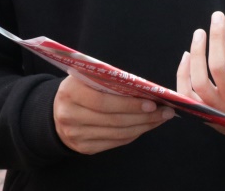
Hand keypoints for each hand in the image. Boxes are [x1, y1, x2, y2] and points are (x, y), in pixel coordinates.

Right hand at [52, 72, 173, 154]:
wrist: (58, 110)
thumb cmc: (81, 87)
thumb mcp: (87, 75)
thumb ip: (108, 78)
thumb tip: (144, 87)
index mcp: (70, 92)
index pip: (103, 101)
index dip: (129, 104)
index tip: (153, 102)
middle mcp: (70, 116)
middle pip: (113, 120)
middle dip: (144, 116)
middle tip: (166, 111)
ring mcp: (75, 135)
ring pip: (117, 134)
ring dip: (144, 126)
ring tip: (162, 118)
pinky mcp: (84, 148)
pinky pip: (114, 143)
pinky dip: (134, 134)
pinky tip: (147, 126)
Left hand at [177, 9, 224, 149]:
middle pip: (217, 67)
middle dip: (216, 38)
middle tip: (217, 16)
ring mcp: (215, 110)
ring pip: (198, 80)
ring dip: (197, 53)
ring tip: (200, 31)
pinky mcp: (204, 113)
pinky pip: (186, 94)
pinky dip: (182, 74)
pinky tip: (187, 54)